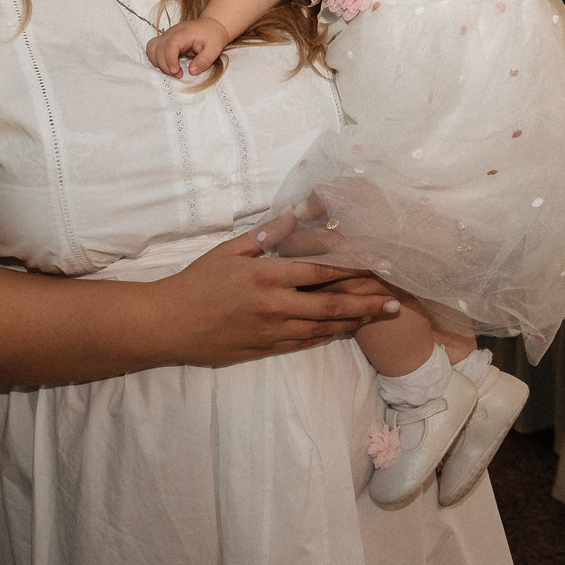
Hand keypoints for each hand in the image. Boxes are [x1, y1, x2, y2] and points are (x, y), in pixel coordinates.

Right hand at [146, 18, 229, 78]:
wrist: (211, 25)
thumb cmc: (213, 36)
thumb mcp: (214, 49)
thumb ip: (204, 60)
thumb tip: (191, 71)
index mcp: (183, 33)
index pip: (170, 45)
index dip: (169, 60)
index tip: (176, 72)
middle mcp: (171, 33)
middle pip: (158, 48)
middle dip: (165, 65)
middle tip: (179, 75)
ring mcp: (166, 36)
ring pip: (152, 49)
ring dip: (158, 63)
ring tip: (173, 72)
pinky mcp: (165, 41)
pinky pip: (153, 49)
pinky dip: (156, 59)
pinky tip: (167, 66)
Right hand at [161, 216, 401, 365]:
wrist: (169, 324)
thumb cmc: (197, 282)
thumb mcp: (229, 250)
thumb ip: (266, 234)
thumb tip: (296, 215)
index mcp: (268, 276)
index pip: (321, 272)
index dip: (353, 270)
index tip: (378, 267)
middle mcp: (277, 306)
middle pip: (332, 306)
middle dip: (367, 304)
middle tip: (395, 303)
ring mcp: (272, 332)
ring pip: (323, 329)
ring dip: (353, 323)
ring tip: (378, 317)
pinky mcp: (265, 350)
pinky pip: (304, 344)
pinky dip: (327, 337)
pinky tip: (343, 332)